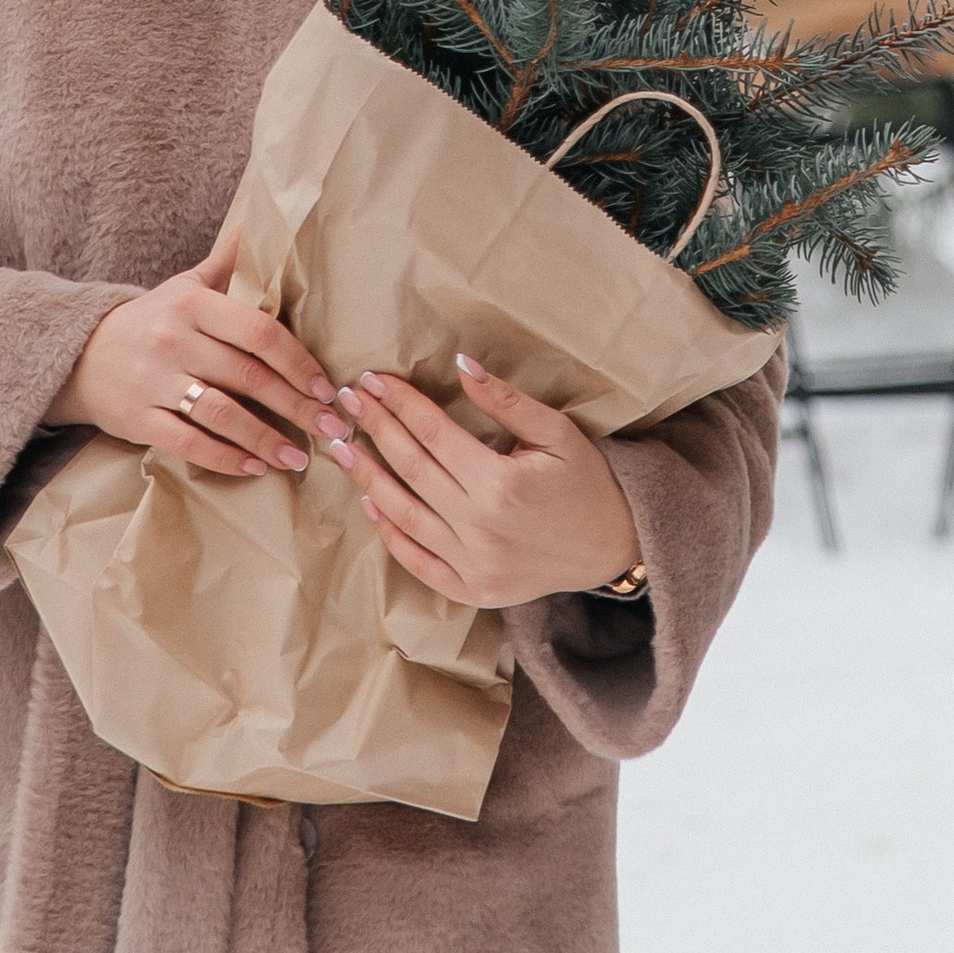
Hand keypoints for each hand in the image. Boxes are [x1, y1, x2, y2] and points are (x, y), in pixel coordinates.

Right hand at [47, 224, 334, 479]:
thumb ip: (228, 261)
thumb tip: (264, 221)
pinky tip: (253, 467)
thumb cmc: (151, 320)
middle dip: (295, 406)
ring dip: (266, 440)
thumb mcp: (185, 285)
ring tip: (297, 457)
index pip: (257, 331)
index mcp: (192, 304)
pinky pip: (189, 442)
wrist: (79, 355)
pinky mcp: (137, 419)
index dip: (297, 361)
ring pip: (222, 414)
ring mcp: (154, 382)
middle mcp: (174, 340)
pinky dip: (225, 458)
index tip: (325, 386)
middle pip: (248, 376)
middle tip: (330, 427)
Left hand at [327, 355, 641, 609]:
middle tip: (346, 401)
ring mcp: (473, 563)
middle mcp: (480, 526)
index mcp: (500, 482)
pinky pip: (418, 561)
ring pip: (404, 515)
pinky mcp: (471, 589)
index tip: (372, 380)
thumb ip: (506, 400)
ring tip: (341, 447)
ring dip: (367, 478)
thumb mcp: (557, 432)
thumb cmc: (587, 482)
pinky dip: (390, 534)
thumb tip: (461, 363)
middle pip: (412, 468)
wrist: (612, 547)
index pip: (434, 433)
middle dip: (375, 429)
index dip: (400, 403)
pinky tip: (370, 503)